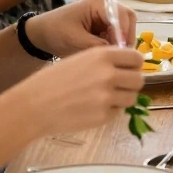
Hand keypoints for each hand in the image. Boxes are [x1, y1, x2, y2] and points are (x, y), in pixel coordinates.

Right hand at [21, 46, 144, 139]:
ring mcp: (107, 97)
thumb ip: (105, 60)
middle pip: (139, 79)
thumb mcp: (81, 59)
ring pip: (132, 98)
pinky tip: (92, 108)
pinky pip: (117, 113)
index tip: (129, 69)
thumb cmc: (53, 80)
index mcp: (103, 56)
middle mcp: (109, 74)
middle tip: (120, 86)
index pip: (136, 58)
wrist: (33, 105)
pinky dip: (110, 111)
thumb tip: (129, 66)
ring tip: (105, 98)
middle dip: (131, 83)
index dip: (134, 65)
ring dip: (123, 98)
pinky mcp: (103, 116)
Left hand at [25, 0, 136, 56]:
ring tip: (112, 55)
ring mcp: (104, 14)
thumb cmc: (55, 32)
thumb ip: (98, 45)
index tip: (120, 51)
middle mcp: (104, 5)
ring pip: (124, 26)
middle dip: (126, 36)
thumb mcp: (75, 41)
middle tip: (120, 54)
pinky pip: (116, 33)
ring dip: (121, 41)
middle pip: (127, 18)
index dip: (124, 33)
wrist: (41, 34)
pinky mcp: (103, 24)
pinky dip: (114, 43)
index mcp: (97, 3)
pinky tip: (106, 53)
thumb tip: (117, 53)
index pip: (122, 15)